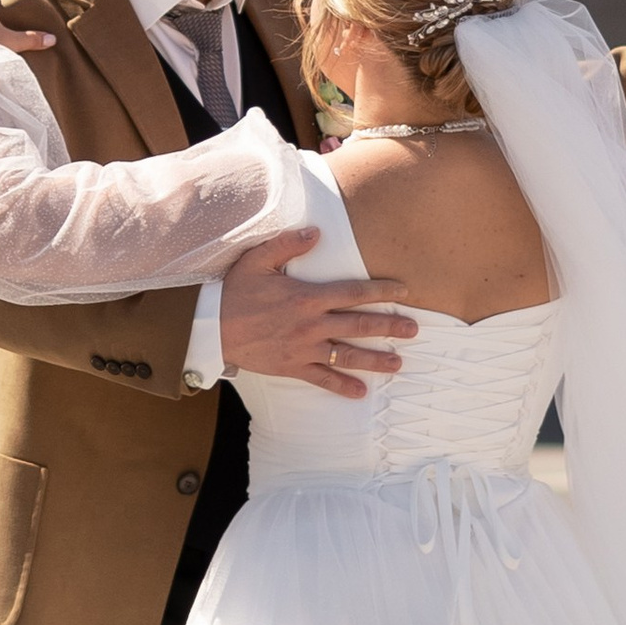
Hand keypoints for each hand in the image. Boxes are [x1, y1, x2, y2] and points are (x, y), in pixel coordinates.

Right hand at [219, 231, 418, 402]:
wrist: (211, 327)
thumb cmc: (235, 291)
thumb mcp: (258, 259)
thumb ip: (288, 244)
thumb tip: (316, 232)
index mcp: (307, 296)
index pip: (354, 292)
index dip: (381, 291)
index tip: (403, 291)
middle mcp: (311, 324)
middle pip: (359, 325)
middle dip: (390, 327)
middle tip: (414, 329)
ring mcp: (303, 349)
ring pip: (347, 356)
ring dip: (375, 360)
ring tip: (399, 363)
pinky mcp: (292, 367)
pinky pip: (322, 379)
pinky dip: (342, 387)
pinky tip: (361, 392)